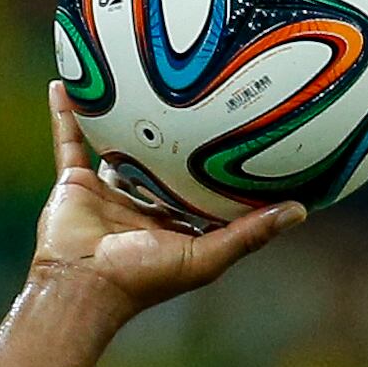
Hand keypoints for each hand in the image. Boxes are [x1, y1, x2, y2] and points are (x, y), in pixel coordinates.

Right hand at [31, 82, 303, 315]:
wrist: (81, 285)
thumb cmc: (145, 278)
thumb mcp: (207, 256)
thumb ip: (251, 233)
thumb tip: (302, 211)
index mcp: (176, 225)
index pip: (203, 191)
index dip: (220, 170)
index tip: (246, 139)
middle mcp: (143, 207)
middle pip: (162, 164)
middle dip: (177, 138)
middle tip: (197, 97)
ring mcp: (108, 193)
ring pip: (117, 147)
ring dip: (122, 119)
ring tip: (135, 81)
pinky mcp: (74, 183)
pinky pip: (70, 140)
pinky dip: (66, 114)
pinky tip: (68, 83)